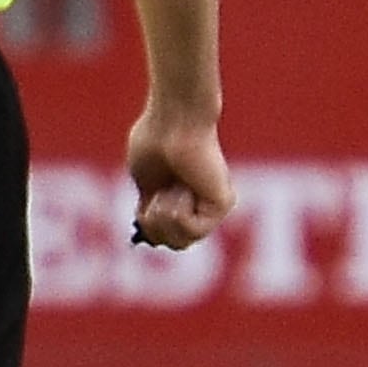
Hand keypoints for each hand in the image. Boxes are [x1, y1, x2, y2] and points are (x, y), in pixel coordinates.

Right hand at [125, 99, 232, 252]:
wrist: (172, 122)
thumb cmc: (155, 140)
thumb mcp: (144, 184)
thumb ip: (149, 209)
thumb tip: (148, 232)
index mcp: (181, 200)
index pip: (165, 236)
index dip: (149, 227)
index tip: (146, 203)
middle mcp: (201, 205)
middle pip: (173, 244)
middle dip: (155, 225)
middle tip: (158, 195)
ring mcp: (213, 206)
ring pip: (181, 242)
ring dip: (164, 217)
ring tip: (169, 189)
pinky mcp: (222, 204)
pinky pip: (193, 230)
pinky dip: (179, 212)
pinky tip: (182, 190)